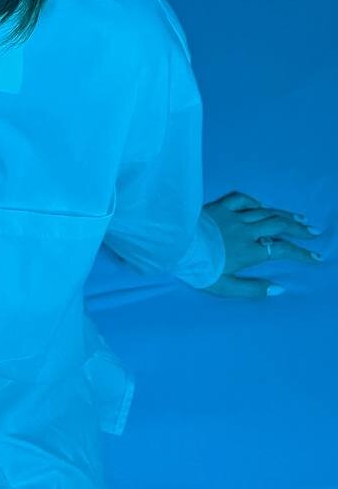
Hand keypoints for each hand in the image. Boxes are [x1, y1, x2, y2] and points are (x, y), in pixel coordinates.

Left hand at [202, 190, 324, 297]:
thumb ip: (252, 289)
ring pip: (264, 212)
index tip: (315, 257)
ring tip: (300, 218)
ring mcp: (232, 216)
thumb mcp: (224, 287)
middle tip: (313, 232)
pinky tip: (261, 206)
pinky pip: (241, 199)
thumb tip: (279, 288)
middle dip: (299, 229)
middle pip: (279, 226)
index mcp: (248, 251)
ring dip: (284, 214)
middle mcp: (245, 231)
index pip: (282, 250)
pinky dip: (254, 202)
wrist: (173, 244)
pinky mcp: (218, 207)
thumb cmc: (197, 268)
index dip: (301, 254)